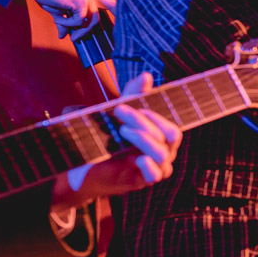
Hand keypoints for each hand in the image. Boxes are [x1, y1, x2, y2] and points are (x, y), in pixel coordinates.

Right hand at [26, 0, 115, 40]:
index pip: (109, 1)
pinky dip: (67, 23)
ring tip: (71, 35)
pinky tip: (59, 19)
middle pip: (112, 6)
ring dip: (81, 30)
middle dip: (119, 17)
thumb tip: (63, 35)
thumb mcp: (58, 12)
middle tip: (113, 33)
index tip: (124, 20)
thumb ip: (64, 22)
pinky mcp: (80, 1)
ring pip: (93, 20)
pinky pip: (78, 20)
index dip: (118, 9)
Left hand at [51, 73, 180, 213]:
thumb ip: (134, 95)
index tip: (126, 105)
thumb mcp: (120, 115)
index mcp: (162, 136)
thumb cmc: (108, 139)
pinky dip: (149, 166)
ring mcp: (156, 167)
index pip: (171, 125)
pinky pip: (156, 175)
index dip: (154, 115)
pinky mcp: (143, 181)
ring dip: (143, 139)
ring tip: (122, 132)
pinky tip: (136, 159)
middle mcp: (165, 151)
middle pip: (170, 135)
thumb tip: (146, 76)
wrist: (87, 167)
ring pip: (163, 153)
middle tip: (119, 113)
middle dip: (145, 122)